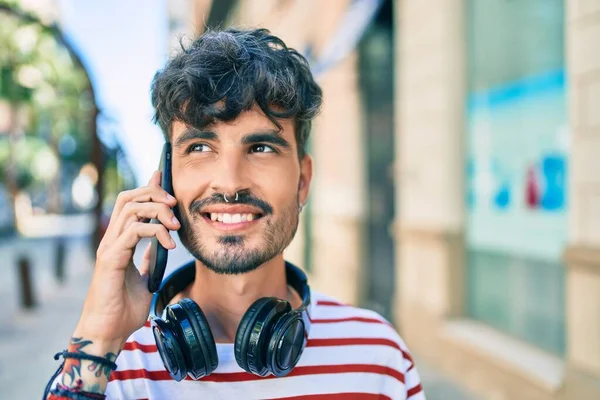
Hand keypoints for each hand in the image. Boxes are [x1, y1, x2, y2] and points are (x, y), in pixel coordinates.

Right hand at [73, 170, 179, 346]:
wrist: (109, 332)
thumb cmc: (124, 308)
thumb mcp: (144, 278)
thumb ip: (148, 260)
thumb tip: (159, 247)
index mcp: (119, 242)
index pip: (129, 203)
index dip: (146, 187)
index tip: (162, 177)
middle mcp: (111, 239)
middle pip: (128, 197)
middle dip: (153, 193)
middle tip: (174, 204)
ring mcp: (109, 247)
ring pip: (131, 209)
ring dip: (158, 211)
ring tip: (175, 226)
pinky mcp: (112, 258)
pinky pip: (133, 231)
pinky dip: (155, 232)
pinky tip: (169, 244)